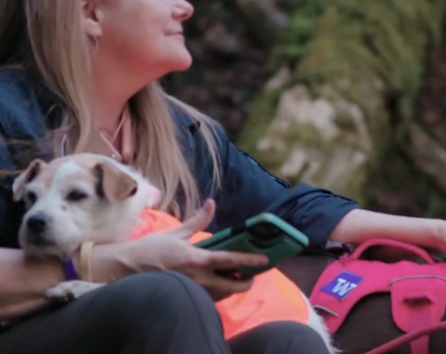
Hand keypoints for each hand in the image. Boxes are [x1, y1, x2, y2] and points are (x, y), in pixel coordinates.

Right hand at [97, 199, 268, 300]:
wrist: (124, 270)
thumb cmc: (150, 250)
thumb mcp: (175, 233)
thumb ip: (197, 220)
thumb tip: (211, 203)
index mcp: (195, 259)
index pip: (229, 261)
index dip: (249, 260)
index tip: (265, 260)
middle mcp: (197, 279)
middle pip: (232, 286)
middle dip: (247, 282)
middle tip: (252, 273)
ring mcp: (191, 291)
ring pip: (222, 294)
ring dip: (232, 286)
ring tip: (237, 275)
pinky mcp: (186, 296)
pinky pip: (209, 298)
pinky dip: (218, 291)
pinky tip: (219, 281)